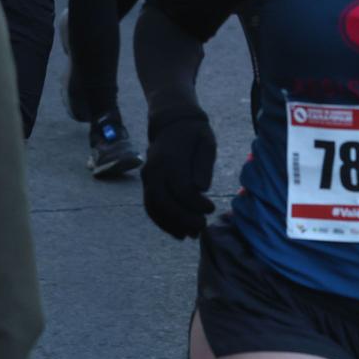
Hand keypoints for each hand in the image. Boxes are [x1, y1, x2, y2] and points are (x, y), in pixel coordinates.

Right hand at [141, 106, 216, 239]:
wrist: (172, 123)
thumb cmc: (194, 134)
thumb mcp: (207, 142)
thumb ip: (204, 164)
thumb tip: (202, 188)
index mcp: (171, 159)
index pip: (181, 188)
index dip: (196, 203)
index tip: (212, 209)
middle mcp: (154, 170)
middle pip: (164, 202)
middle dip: (183, 219)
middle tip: (202, 226)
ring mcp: (147, 177)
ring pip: (154, 207)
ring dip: (171, 224)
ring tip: (191, 234)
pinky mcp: (147, 184)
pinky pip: (150, 206)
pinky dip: (162, 221)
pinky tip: (177, 232)